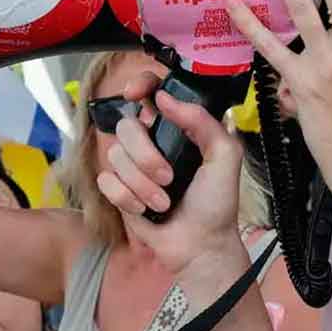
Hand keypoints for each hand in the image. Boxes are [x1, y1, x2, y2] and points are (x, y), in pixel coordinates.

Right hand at [97, 76, 244, 277]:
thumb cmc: (216, 203)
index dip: (139, 85)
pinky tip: (144, 209)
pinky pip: (106, 180)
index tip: (136, 93)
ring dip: (141, 184)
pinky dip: (126, 197)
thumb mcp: (225, 156)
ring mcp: (133, 165)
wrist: (199, 245)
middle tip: (168, 177)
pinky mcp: (119, 189)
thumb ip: (203, 121)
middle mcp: (152, 142)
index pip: (151, 92)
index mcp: (178, 128)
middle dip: (145, 155)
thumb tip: (166, 98)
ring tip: (163, 201)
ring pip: (115, 155)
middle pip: (126, 125)